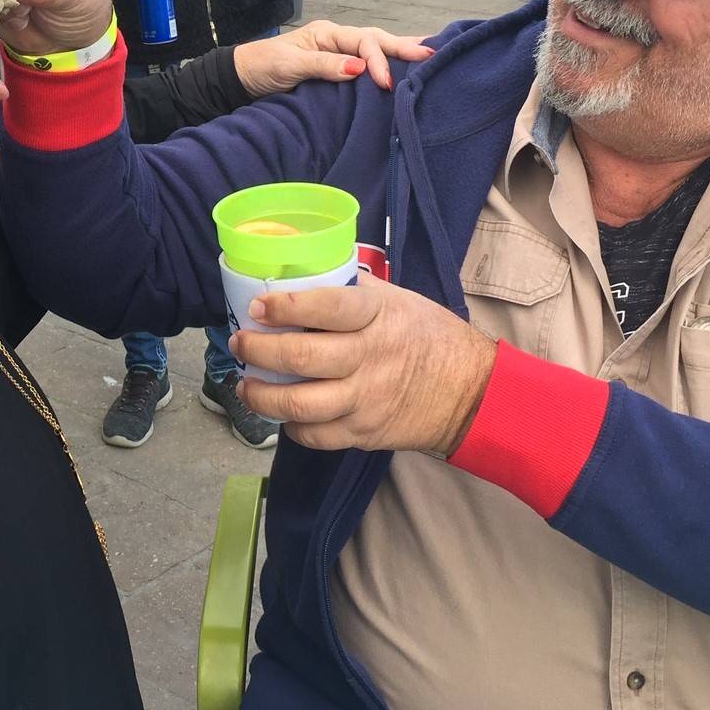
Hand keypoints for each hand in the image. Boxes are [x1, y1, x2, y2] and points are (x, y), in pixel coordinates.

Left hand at [230, 275, 497, 454]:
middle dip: (258, 351)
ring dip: (261, 396)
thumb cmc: (426, 335)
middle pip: (301, 358)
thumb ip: (352, 290)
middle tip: (240, 343)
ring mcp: (365, 399)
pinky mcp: (363, 433)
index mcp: (377, 316)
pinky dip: (290, 426)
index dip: (288, 307)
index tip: (258, 306)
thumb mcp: (397, 299)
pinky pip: (315, 435)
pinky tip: (283, 412)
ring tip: (246, 384)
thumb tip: (302, 274)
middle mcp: (368, 358)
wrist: (469, 391)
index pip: (328, 307)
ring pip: (299, 404)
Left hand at [231, 20, 433, 95]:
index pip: (363, 42)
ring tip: (430, 55)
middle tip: (432, 55)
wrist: (241, 79)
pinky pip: (367, 65)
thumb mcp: (290, 66)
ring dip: (400, 54)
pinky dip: (387, 65)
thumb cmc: (263, 68)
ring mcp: (338, 54)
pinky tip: (404, 69)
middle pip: (376, 40)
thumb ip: (324, 66)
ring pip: (375, 50)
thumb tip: (360, 68)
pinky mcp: (337, 70)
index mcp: (328, 34)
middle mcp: (337, 40)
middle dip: (403, 48)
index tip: (386, 84)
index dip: (378, 61)